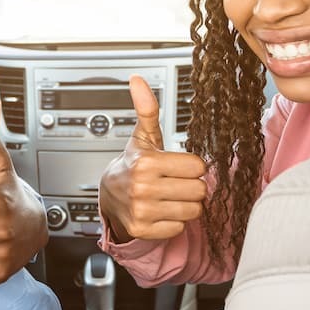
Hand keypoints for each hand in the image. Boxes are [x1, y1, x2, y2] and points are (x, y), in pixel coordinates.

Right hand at [99, 75, 207, 241]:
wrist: (109, 195)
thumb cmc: (134, 164)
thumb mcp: (143, 137)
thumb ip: (147, 109)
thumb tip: (137, 79)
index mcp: (147, 163)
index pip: (197, 167)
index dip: (191, 166)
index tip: (178, 166)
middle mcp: (143, 188)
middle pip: (199, 190)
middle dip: (191, 186)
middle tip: (175, 182)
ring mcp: (143, 211)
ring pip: (193, 210)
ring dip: (185, 204)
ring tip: (170, 196)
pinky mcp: (144, 230)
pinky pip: (179, 228)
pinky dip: (174, 222)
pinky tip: (161, 211)